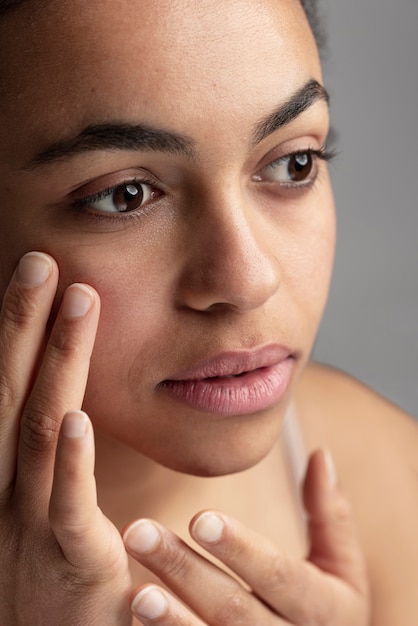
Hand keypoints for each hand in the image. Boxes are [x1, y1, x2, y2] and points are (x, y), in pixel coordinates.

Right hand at [0, 252, 131, 624]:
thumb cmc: (46, 579)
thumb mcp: (34, 511)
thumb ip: (49, 458)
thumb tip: (61, 404)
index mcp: (0, 474)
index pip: (5, 390)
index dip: (14, 333)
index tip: (33, 278)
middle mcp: (2, 490)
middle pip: (10, 393)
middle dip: (22, 326)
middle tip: (41, 264)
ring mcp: (30, 523)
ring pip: (40, 430)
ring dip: (58, 362)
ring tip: (78, 301)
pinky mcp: (70, 561)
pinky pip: (66, 506)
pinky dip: (70, 461)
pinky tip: (78, 416)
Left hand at [124, 449, 370, 624]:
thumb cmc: (328, 610)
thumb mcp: (342, 568)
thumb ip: (330, 515)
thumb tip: (320, 453)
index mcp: (323, 608)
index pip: (278, 574)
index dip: (240, 548)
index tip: (199, 518)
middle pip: (232, 608)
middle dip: (184, 570)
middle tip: (139, 532)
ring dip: (171, 621)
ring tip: (136, 591)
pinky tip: (137, 620)